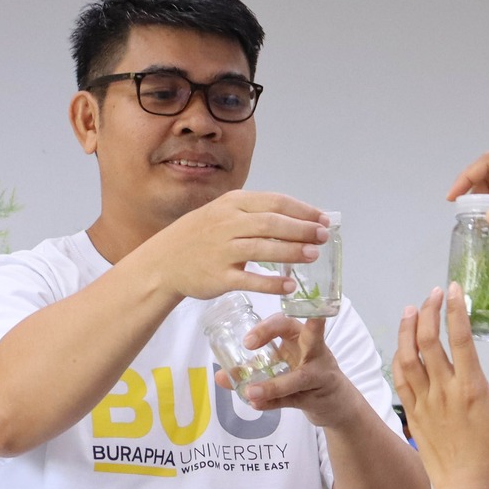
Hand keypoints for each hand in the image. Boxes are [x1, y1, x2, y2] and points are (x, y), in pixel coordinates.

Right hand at [133, 190, 328, 301]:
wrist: (164, 262)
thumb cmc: (199, 236)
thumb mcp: (222, 212)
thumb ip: (254, 213)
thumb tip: (296, 217)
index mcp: (232, 204)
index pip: (275, 202)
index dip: (303, 210)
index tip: (323, 219)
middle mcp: (227, 224)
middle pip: (272, 223)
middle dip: (302, 229)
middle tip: (323, 237)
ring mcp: (222, 251)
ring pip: (263, 248)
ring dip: (292, 252)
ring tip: (313, 256)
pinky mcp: (218, 277)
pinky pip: (249, 280)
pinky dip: (271, 283)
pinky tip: (289, 286)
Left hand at [214, 311, 363, 428]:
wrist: (337, 405)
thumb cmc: (306, 376)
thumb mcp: (281, 368)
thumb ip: (252, 370)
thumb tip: (220, 374)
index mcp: (303, 338)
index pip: (285, 322)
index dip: (266, 326)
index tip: (245, 341)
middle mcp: (315, 352)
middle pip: (302, 333)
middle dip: (273, 332)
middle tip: (248, 343)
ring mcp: (320, 374)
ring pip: (297, 378)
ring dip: (273, 385)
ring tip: (250, 391)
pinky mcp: (319, 396)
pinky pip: (294, 400)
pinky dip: (275, 402)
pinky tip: (257, 405)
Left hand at [393, 286, 488, 488]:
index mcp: (472, 388)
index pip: (459, 338)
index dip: (454, 310)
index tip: (453, 289)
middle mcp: (444, 391)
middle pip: (427, 341)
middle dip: (427, 312)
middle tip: (432, 294)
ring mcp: (425, 402)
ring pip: (407, 358)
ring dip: (406, 330)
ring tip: (409, 310)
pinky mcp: (413, 415)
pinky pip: (400, 380)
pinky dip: (398, 358)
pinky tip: (401, 346)